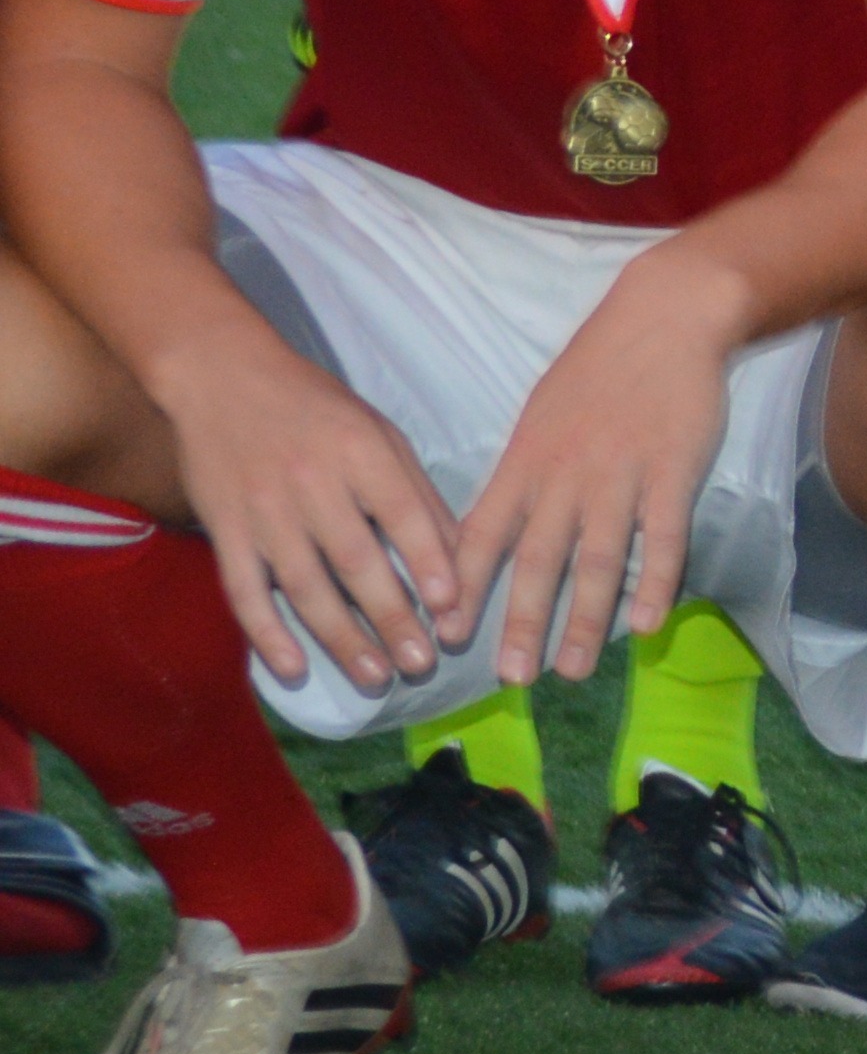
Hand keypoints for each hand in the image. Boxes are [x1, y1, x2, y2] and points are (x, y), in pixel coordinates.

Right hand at [151, 334, 461, 694]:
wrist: (223, 378)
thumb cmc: (317, 408)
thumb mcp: (378, 433)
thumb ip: (414, 491)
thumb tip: (458, 552)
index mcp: (361, 453)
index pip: (401, 513)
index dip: (427, 562)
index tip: (451, 608)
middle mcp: (312, 484)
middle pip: (356, 561)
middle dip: (391, 617)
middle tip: (420, 663)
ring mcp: (263, 512)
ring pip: (304, 586)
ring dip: (340, 637)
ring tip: (374, 676)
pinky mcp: (223, 531)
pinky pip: (244, 590)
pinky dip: (266, 633)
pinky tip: (293, 668)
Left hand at [455, 271, 738, 685]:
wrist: (664, 318)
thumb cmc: (598, 368)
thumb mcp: (541, 417)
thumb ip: (522, 475)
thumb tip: (496, 531)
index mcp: (526, 462)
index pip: (482, 534)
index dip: (463, 588)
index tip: (446, 636)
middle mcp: (566, 477)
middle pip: (539, 560)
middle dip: (523, 622)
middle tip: (512, 678)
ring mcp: (621, 476)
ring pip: (599, 559)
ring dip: (585, 619)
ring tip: (573, 669)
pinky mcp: (673, 471)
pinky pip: (663, 538)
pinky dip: (654, 582)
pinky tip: (647, 622)